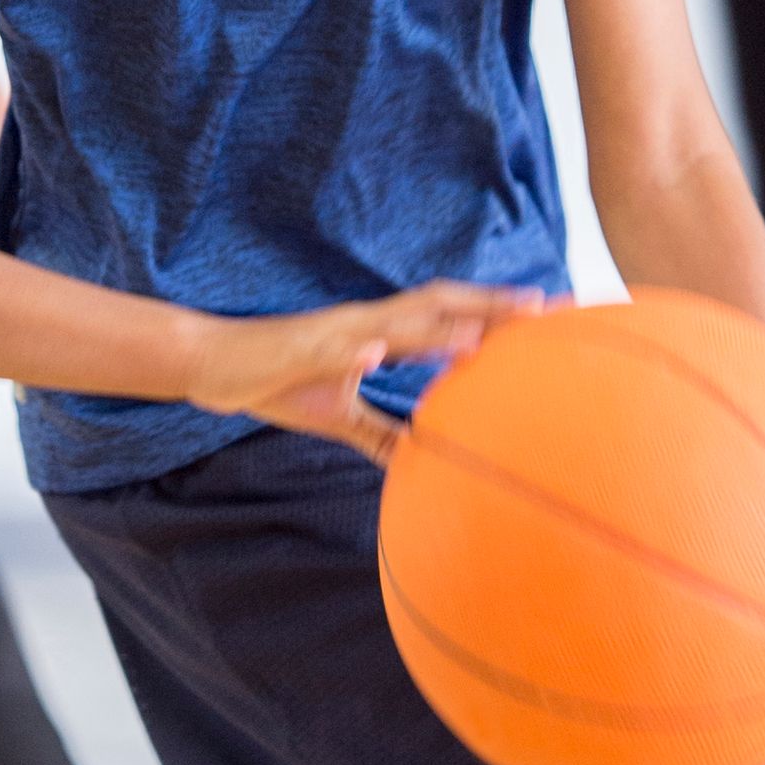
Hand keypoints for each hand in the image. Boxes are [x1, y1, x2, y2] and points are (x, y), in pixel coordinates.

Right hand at [188, 283, 547, 464]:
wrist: (213, 364)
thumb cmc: (278, 382)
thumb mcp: (338, 416)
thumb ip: (380, 433)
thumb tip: (419, 461)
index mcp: (381, 333)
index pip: (451, 317)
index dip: (499, 313)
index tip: (551, 314)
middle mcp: (367, 324)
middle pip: (439, 304)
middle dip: (491, 304)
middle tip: (547, 306)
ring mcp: (334, 334)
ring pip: (393, 324)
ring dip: (434, 328)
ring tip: (480, 334)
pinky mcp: (299, 350)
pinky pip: (330, 350)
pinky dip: (354, 351)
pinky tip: (375, 356)